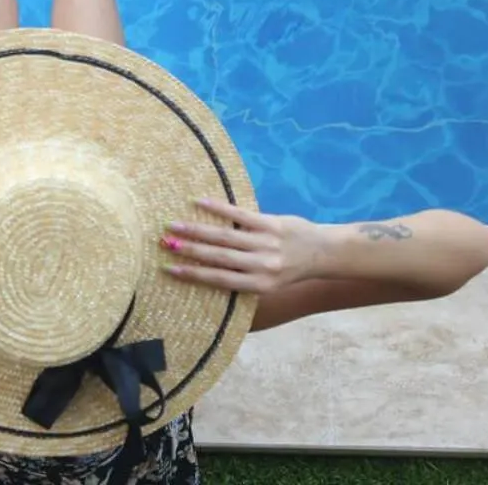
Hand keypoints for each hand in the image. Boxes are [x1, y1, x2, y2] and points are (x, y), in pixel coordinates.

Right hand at [161, 198, 330, 292]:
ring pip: (225, 237)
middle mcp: (262, 266)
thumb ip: (243, 278)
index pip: (220, 279)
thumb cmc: (292, 270)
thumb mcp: (270, 283)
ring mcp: (266, 243)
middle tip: (164, 244)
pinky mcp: (271, 223)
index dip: (193, 275)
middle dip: (189, 251)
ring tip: (174, 226)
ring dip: (196, 231)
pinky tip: (199, 202)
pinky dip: (219, 209)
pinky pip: (240, 215)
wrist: (324, 253)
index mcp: (260, 285)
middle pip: (218, 257)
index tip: (169, 269)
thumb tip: (206, 274)